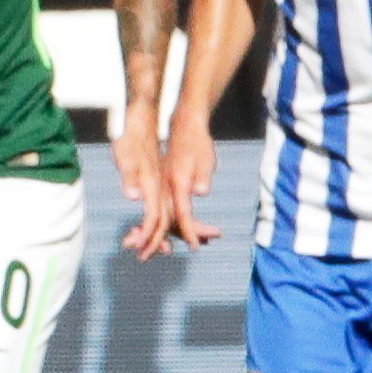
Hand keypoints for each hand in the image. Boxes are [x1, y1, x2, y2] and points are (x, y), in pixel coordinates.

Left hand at [114, 112, 171, 258]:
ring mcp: (161, 185)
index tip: (144, 254)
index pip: (156, 219)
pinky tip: (143, 226)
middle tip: (142, 258)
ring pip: (165, 216)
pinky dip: (154, 221)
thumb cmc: (130, 138)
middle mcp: (162, 188)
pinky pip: (160, 207)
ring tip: (140, 246)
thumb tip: (134, 196)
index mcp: (155, 187)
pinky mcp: (158, 182)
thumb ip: (130, 176)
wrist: (142, 119)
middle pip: (164, 222)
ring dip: (156, 234)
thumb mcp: (125, 155)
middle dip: (155, 242)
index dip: (150, 239)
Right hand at [164, 117, 221, 249]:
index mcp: (177, 183)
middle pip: (173, 220)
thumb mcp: (205, 159)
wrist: (185, 126)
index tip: (195, 246)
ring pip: (171, 215)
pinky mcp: (167, 185)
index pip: (182, 214)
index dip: (189, 232)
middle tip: (206, 243)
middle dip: (187, 234)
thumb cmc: (197, 142)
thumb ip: (202, 177)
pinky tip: (195, 223)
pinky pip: (171, 207)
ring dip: (185, 229)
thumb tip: (201, 191)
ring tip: (206, 238)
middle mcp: (167, 188)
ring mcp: (165, 187)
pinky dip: (182, 219)